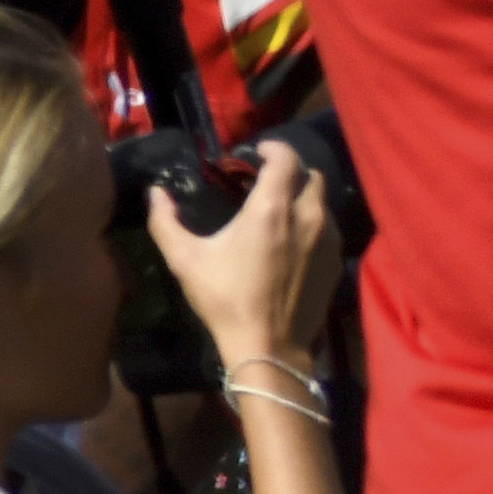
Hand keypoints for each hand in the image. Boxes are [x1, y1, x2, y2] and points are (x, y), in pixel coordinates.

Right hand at [152, 132, 348, 377]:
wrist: (269, 345)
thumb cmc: (226, 299)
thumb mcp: (186, 260)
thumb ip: (166, 222)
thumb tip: (155, 193)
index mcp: (272, 209)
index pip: (286, 158)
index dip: (274, 148)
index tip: (258, 152)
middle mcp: (308, 216)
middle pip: (311, 176)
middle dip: (291, 171)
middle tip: (268, 180)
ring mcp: (328, 239)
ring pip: (324, 202)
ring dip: (305, 197)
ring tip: (282, 208)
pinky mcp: (337, 261)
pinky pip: (330, 228)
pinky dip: (315, 223)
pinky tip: (295, 239)